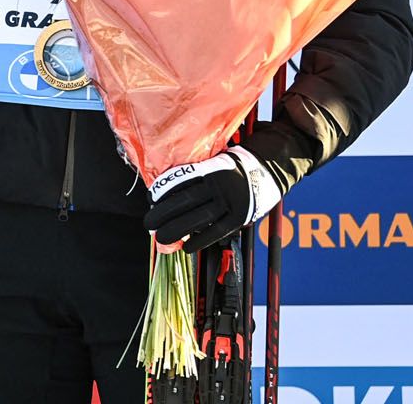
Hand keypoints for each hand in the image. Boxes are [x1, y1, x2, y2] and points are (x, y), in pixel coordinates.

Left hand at [143, 146, 281, 250]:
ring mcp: (229, 202)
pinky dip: (199, 241)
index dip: (162, 192)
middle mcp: (218, 186)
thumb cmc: (229, 171)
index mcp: (208, 170)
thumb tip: (163, 200)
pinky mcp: (238, 218)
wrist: (264, 172)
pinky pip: (216, 232)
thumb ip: (192, 178)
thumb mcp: (210, 165)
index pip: (179, 181)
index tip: (150, 201)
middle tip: (149, 223)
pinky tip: (185, 247)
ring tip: (161, 237)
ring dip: (176, 230)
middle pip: (185, 202)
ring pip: (198, 219)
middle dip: (163, 214)